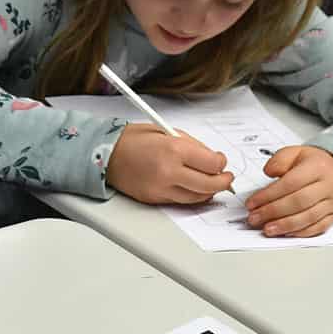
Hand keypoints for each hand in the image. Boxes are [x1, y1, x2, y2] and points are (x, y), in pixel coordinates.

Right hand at [105, 124, 234, 203]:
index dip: (221, 163)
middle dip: (223, 181)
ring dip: (209, 191)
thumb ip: (192, 146)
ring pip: (197, 197)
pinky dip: (192, 196)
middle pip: (209, 185)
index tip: (220, 161)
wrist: (106, 155)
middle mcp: (169, 172)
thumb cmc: (133, 140)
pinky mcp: (155, 199)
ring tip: (211, 184)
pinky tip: (193, 188)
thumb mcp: (167, 132)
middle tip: (226, 178)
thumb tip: (212, 160)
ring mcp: (161, 188)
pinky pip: (181, 201)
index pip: (212, 164)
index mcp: (174, 150)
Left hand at [245, 146, 332, 237]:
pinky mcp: (332, 215)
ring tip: (267, 229)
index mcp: (317, 168)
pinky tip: (285, 233)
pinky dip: (300, 232)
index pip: (290, 183)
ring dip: (284, 225)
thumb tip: (269, 172)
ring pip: (308, 217)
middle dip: (272, 212)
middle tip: (254, 218)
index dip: (268, 195)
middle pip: (299, 202)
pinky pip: (318, 227)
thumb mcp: (294, 153)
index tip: (252, 203)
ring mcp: (332, 202)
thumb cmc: (311, 164)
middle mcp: (328, 186)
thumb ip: (279, 160)